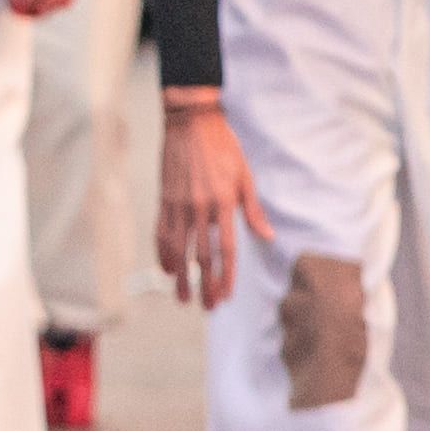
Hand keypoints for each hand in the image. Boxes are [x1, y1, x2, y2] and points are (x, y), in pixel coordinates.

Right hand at [157, 97, 256, 306]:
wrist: (191, 124)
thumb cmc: (224, 148)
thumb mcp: (245, 176)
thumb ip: (253, 210)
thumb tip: (268, 236)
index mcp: (223, 203)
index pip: (225, 249)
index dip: (225, 275)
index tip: (225, 296)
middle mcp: (199, 208)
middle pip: (201, 255)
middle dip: (204, 284)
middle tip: (205, 306)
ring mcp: (178, 205)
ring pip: (177, 249)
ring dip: (180, 276)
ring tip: (182, 297)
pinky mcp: (164, 199)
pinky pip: (162, 232)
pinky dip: (163, 253)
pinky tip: (167, 269)